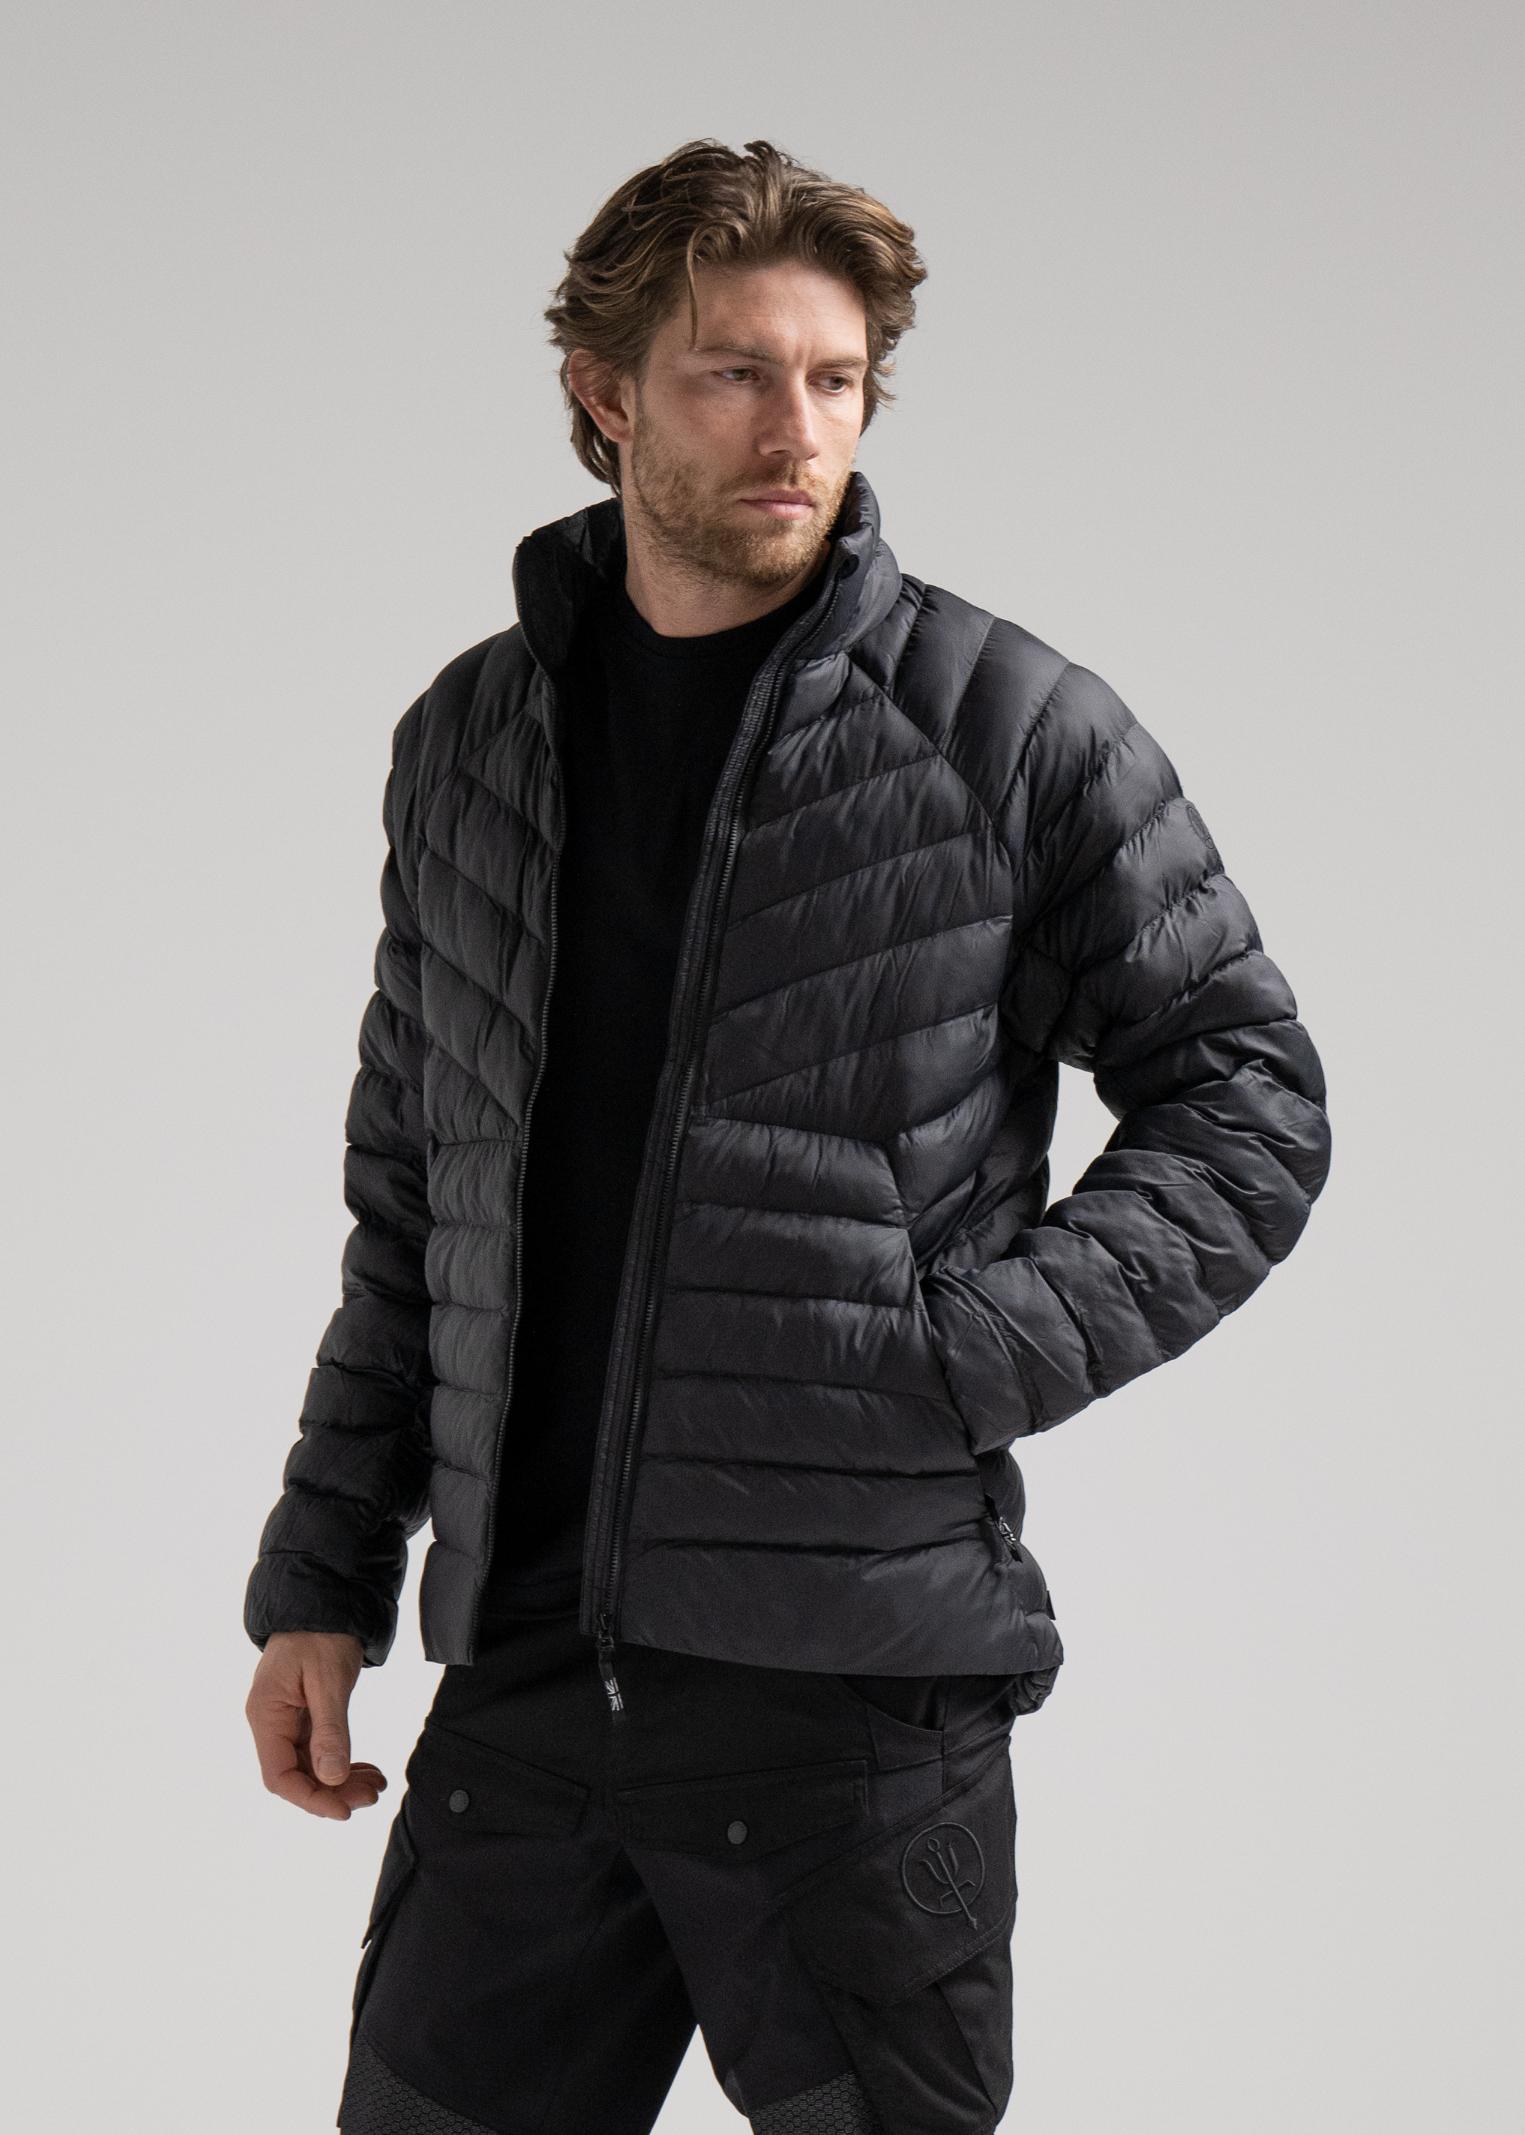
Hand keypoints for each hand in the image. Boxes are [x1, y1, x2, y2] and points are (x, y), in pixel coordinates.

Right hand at [245, 1631, 387, 1818]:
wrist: (325, 1600)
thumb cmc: (322, 1634)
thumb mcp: (329, 1680)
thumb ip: (330, 1730)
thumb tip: (331, 1778)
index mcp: (266, 1714)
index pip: (278, 1776)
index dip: (310, 1799)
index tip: (344, 1809)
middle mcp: (270, 1721)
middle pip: (295, 1775)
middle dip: (333, 1791)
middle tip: (373, 1794)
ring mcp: (286, 1719)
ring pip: (309, 1766)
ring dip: (340, 1779)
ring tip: (376, 1784)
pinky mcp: (303, 1714)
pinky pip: (318, 1749)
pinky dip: (341, 1762)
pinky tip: (366, 1769)